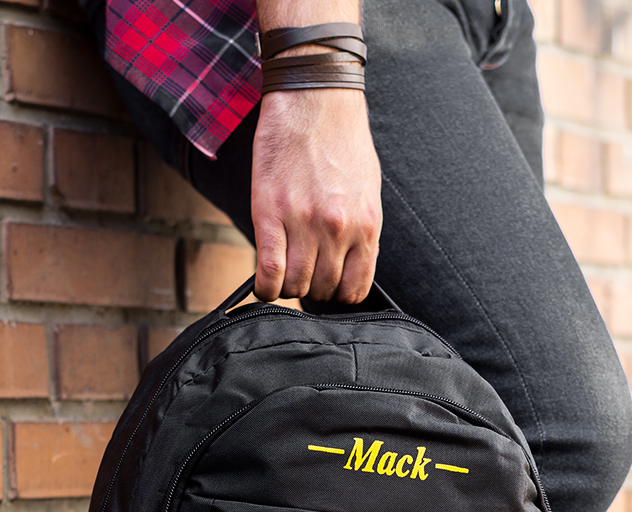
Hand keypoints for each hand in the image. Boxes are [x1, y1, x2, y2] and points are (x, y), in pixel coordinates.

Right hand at [250, 86, 381, 303]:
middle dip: (310, 288)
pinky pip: (268, 273)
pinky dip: (264, 286)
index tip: (326, 287)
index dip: (337, 295)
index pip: (354, 290)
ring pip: (295, 287)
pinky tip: (263, 281)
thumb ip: (361, 231)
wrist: (315, 95)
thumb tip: (349, 265)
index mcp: (366, 226)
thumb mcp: (367, 190)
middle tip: (300, 272)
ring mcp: (304, 223)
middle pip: (322, 291)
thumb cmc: (342, 140)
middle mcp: (338, 229)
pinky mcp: (270, 213)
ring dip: (286, 286)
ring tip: (282, 269)